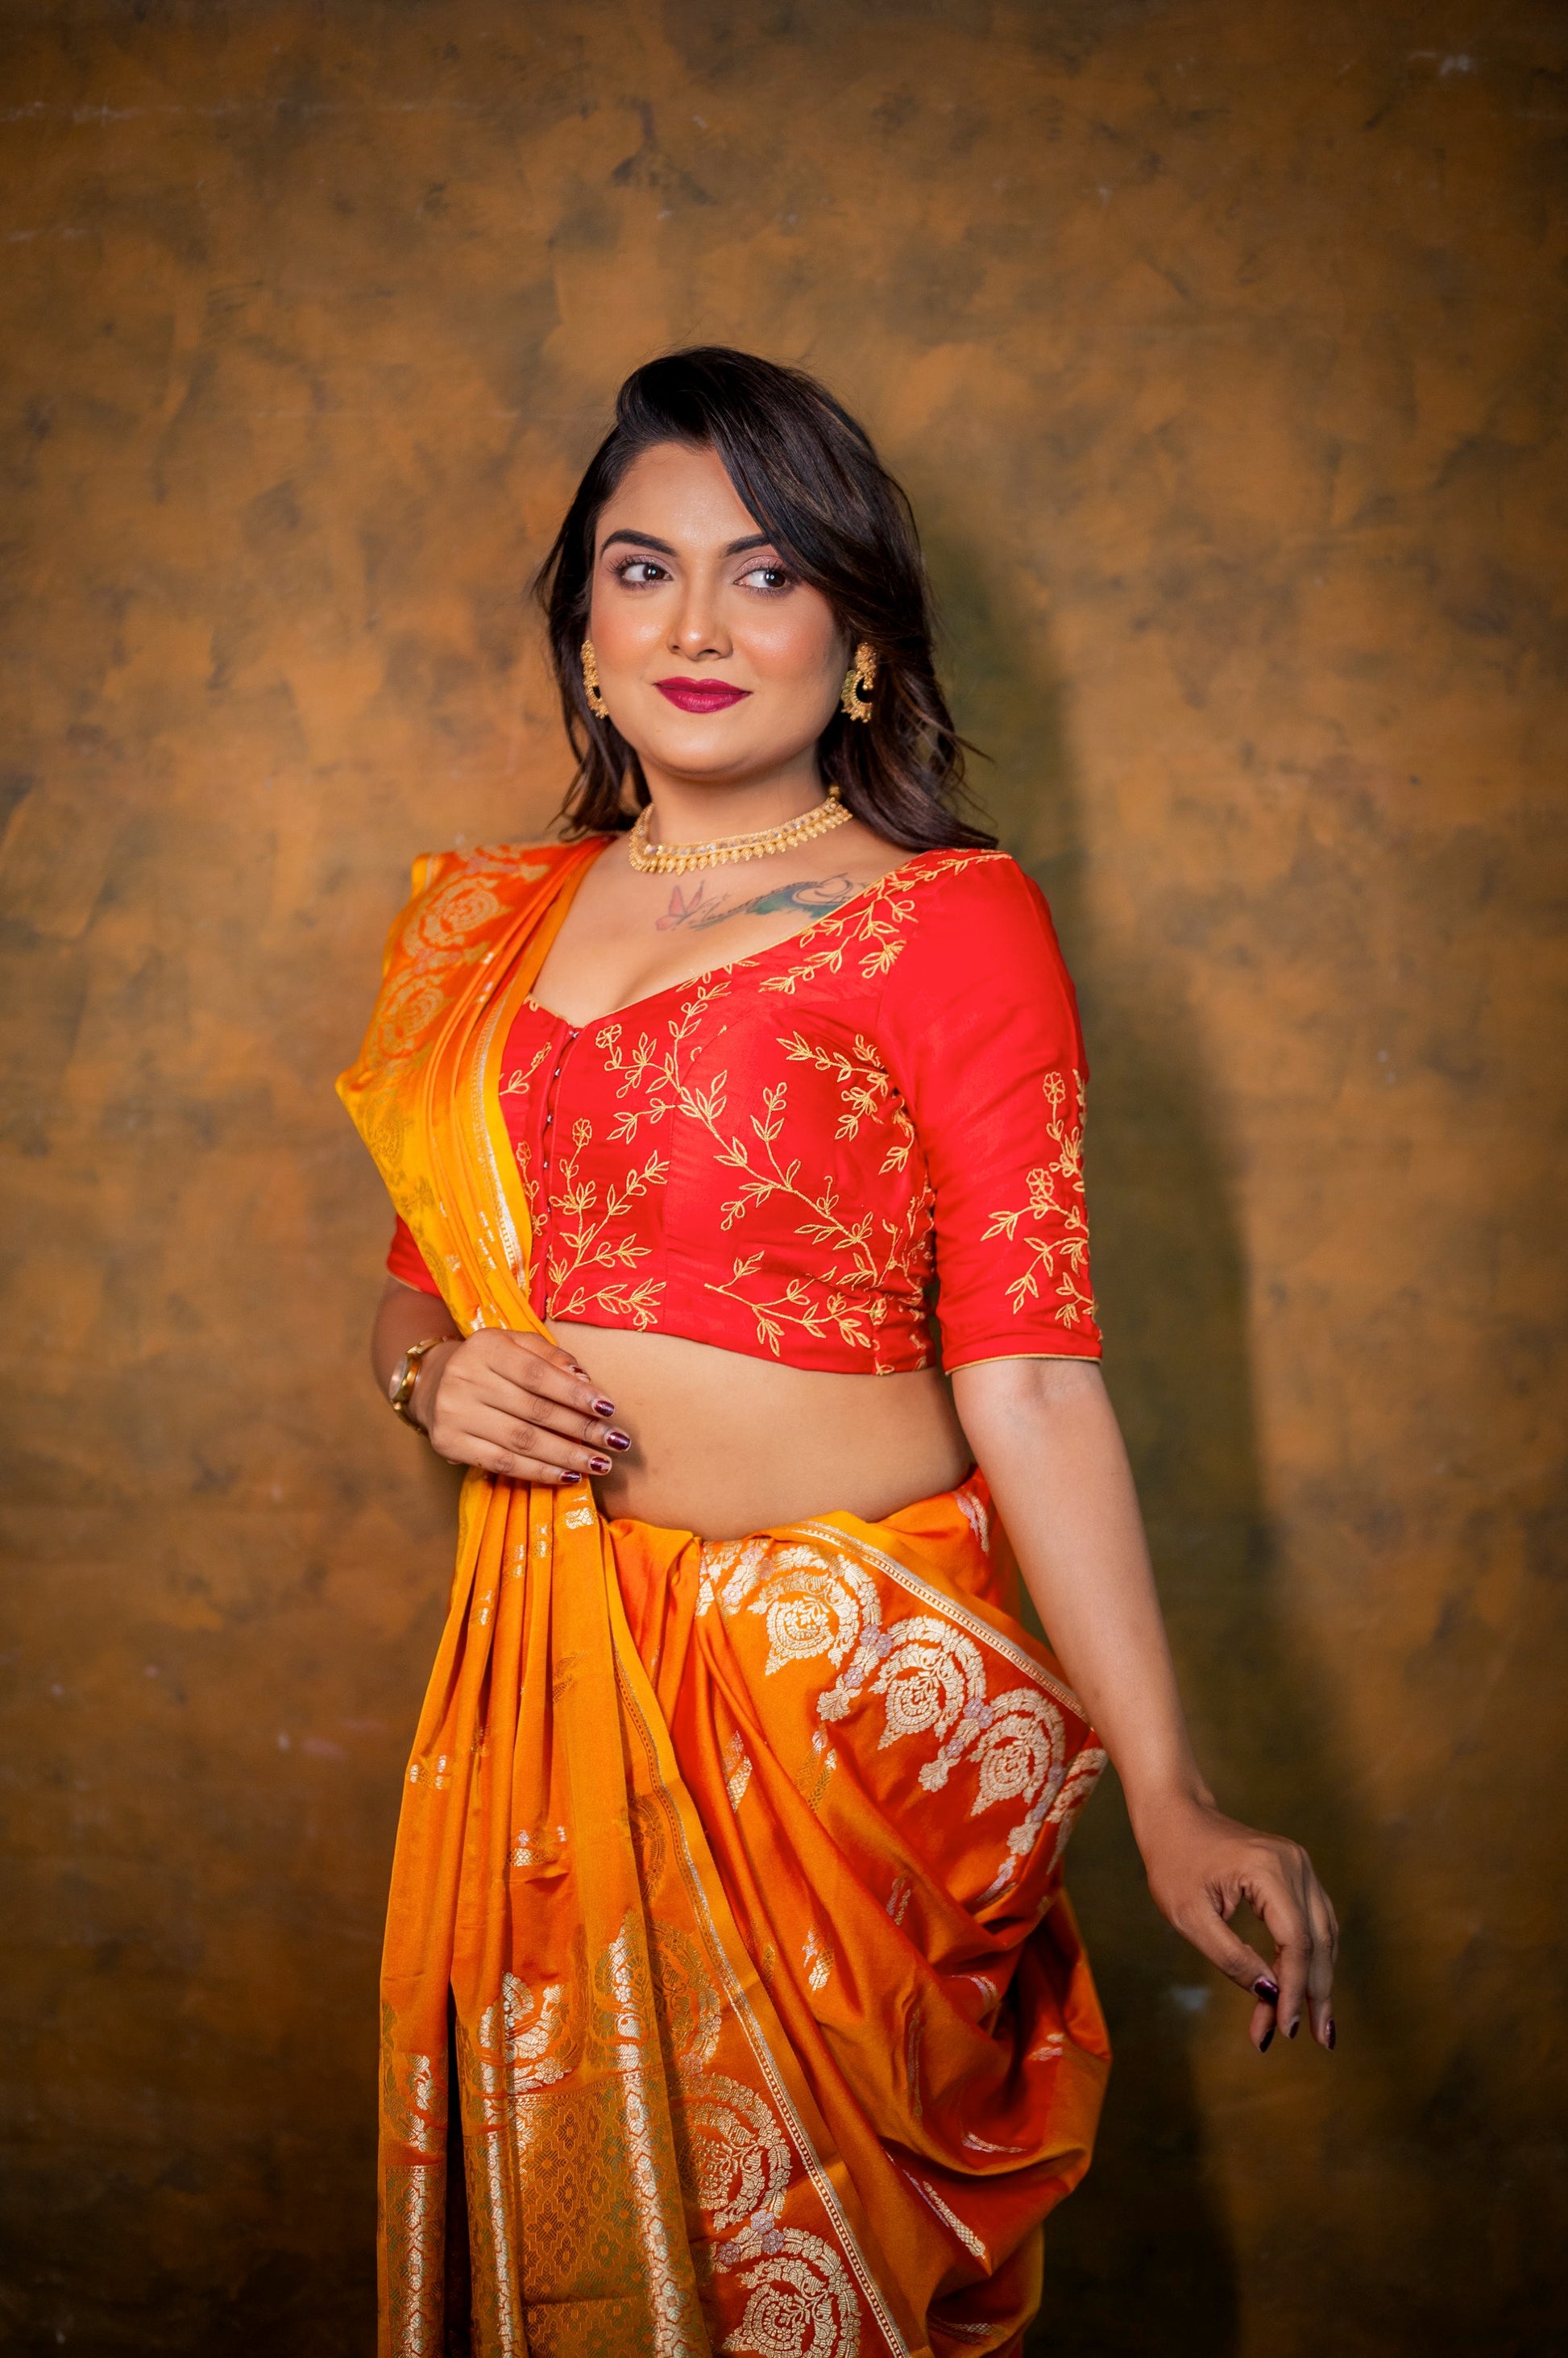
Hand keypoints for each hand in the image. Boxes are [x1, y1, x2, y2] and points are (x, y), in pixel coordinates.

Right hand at [413, 1328, 630, 1484]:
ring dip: (567, 1456)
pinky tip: (569, 1476)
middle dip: (581, 1429)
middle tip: (616, 1441)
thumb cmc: (490, 1363)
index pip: (537, 1374)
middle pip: (534, 1410)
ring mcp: (454, 1414)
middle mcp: (465, 1379)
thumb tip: (584, 1378)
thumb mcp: (517, 1344)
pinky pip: (502, 1464)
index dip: (574, 1393)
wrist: (433, 1383)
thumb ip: (550, 1356)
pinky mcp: (449, 1444)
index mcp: (485, 1347)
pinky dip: (540, 1472)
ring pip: (521, 1442)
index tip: (609, 1408)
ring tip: (601, 1464)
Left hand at [1134, 1790, 1338, 2052]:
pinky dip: (1312, 1958)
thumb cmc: (1174, 1862)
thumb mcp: (1188, 1916)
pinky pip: (1315, 1922)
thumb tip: (1269, 1993)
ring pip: (1323, 1934)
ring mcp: (1300, 1865)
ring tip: (1317, 2025)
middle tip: (1317, 2041)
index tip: (1286, 2029)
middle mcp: (1295, 1864)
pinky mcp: (1297, 1872)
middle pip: (1317, 1941)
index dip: (1294, 1989)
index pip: (1295, 1941)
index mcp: (1268, 1869)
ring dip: (1318, 1980)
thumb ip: (1230, 1956)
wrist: (1175, 1815)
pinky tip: (1307, 1989)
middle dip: (1314, 1994)